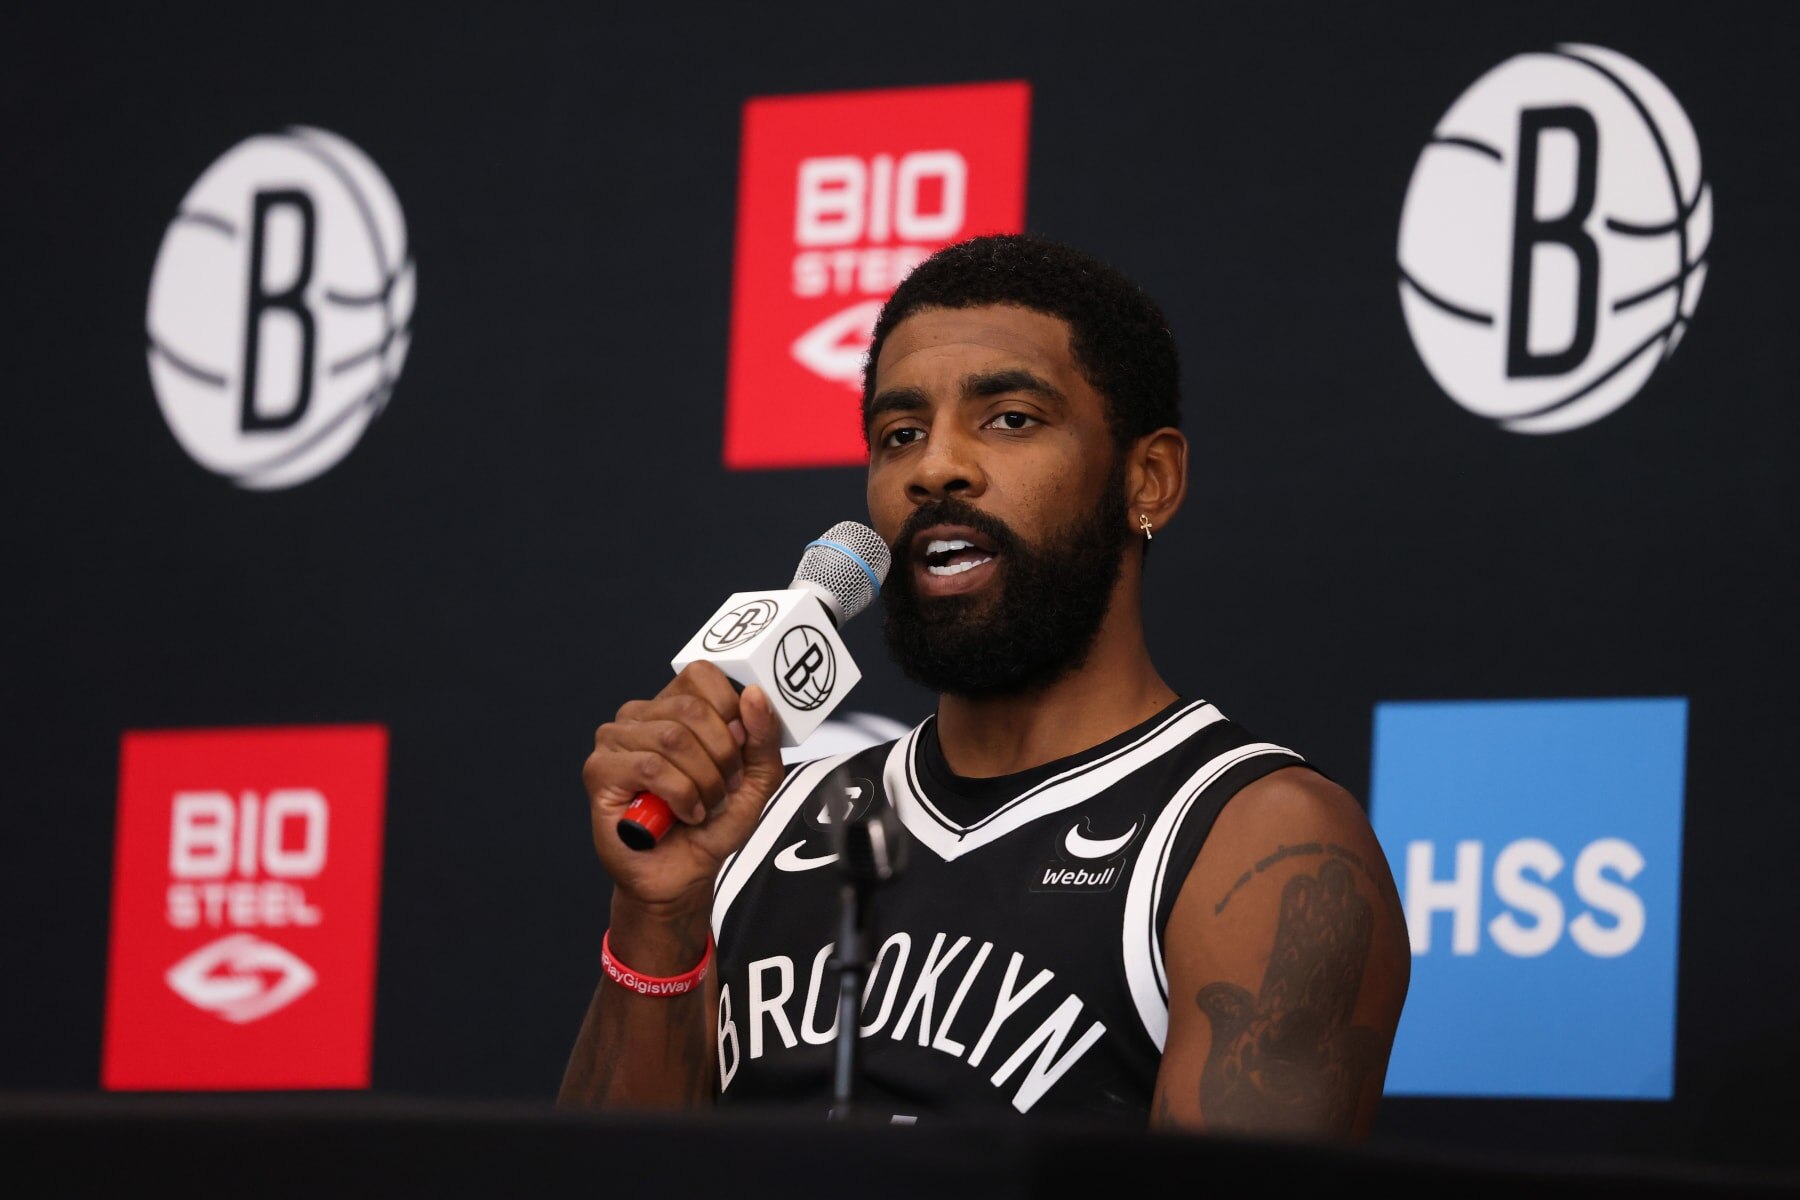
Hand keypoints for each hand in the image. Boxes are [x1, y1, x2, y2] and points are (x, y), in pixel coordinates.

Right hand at [583, 661, 785, 911]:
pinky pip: (649, 766)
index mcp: (676, 706)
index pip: (702, 675)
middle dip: (722, 757)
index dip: (730, 710)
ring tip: (702, 804)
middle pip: (693, 710)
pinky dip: (680, 795)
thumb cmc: (711, 824)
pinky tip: (682, 812)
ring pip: (673, 739)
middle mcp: (642, 715)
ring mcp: (615, 739)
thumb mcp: (757, 780)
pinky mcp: (599, 769)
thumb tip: (755, 695)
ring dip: (702, 782)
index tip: (739, 749)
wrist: (683, 874)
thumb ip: (763, 737)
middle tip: (723, 788)